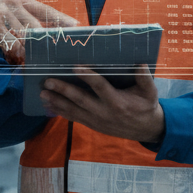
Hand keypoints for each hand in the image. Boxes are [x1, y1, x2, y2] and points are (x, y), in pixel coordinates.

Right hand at [0, 0, 78, 64]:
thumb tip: (50, 34)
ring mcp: (3, 11)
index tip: (78, 28)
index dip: (63, 20)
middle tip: (59, 53)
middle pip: (40, 25)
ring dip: (29, 52)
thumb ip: (26, 24)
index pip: (46, 10)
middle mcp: (13, 1)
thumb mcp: (6, 19)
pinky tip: (15, 60)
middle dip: (48, 41)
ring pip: (27, 37)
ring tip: (32, 61)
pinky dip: (15, 54)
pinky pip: (13, 43)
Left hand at [40, 64, 164, 143]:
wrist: (146, 130)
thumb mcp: (151, 93)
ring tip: (42, 94)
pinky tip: (49, 106)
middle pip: (81, 100)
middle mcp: (105, 112)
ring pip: (74, 111)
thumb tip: (140, 63)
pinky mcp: (93, 125)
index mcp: (118, 102)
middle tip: (48, 82)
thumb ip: (145, 78)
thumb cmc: (147, 107)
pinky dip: (61, 112)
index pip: (100, 87)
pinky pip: (74, 118)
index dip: (87, 77)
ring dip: (57, 102)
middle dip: (63, 90)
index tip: (75, 67)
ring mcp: (97, 121)